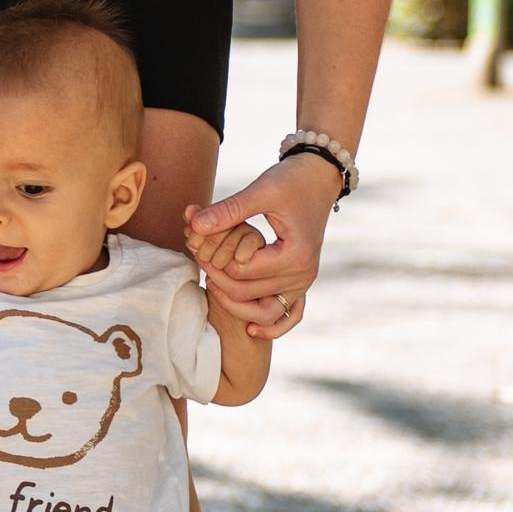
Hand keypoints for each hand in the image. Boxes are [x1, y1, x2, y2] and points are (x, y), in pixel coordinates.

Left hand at [185, 151, 341, 339]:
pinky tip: (250, 331)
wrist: (317, 180)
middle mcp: (303, 275)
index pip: (242, 271)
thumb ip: (228, 210)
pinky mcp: (302, 283)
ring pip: (264, 312)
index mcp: (294, 254)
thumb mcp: (261, 190)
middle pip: (248, 293)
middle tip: (196, 255)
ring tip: (211, 281)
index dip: (213, 258)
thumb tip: (194, 224)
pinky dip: (271, 326)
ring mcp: (304, 283)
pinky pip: (289, 316)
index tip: (194, 240)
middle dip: (217, 277)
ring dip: (235, 303)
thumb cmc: (290, 181)